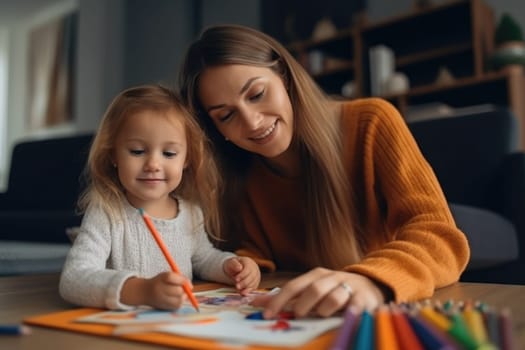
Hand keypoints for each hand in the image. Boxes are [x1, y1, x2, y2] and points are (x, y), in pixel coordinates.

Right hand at [122, 272, 191, 309]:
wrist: (144, 292)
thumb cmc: (160, 282)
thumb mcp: (167, 275)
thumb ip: (179, 278)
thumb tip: (191, 287)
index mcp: (161, 278)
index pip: (171, 277)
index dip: (182, 280)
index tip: (188, 283)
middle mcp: (159, 289)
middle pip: (177, 291)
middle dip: (184, 290)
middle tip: (184, 290)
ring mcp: (160, 300)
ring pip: (178, 301)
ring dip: (183, 298)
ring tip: (180, 295)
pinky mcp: (162, 307)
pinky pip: (176, 306)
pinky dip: (179, 302)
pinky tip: (176, 299)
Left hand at [223, 257, 260, 294]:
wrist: (237, 268)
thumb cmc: (233, 265)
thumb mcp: (231, 263)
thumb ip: (234, 264)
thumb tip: (239, 268)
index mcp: (249, 262)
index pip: (248, 269)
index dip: (242, 275)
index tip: (236, 279)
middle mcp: (254, 269)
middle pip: (252, 277)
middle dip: (244, 283)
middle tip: (237, 286)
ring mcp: (256, 276)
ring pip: (253, 283)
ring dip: (246, 288)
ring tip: (239, 291)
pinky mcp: (255, 282)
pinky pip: (253, 287)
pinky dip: (248, 291)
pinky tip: (243, 293)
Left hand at [251, 267, 387, 317]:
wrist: (370, 285)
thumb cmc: (334, 291)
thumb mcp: (311, 290)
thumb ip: (286, 297)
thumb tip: (256, 301)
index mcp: (316, 275)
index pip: (294, 286)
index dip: (279, 300)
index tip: (267, 314)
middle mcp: (332, 278)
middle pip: (314, 289)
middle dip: (303, 304)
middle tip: (298, 315)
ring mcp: (349, 287)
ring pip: (334, 298)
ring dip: (324, 310)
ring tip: (322, 315)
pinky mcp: (364, 299)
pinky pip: (355, 306)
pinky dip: (348, 313)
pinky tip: (344, 317)